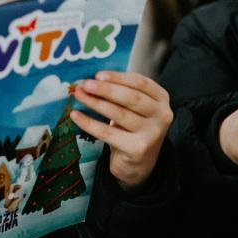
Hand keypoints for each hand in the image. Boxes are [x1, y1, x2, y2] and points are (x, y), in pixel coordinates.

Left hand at [70, 71, 172, 190]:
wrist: (138, 163)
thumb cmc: (131, 128)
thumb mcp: (133, 108)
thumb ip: (121, 93)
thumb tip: (92, 79)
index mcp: (161, 99)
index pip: (140, 83)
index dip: (118, 77)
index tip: (98, 75)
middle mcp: (162, 115)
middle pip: (131, 98)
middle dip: (106, 89)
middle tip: (86, 84)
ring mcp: (152, 133)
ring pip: (119, 114)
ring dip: (96, 103)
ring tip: (79, 95)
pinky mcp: (138, 148)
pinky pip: (108, 133)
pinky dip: (89, 123)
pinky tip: (75, 116)